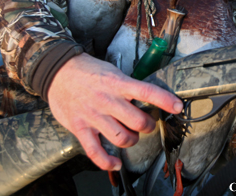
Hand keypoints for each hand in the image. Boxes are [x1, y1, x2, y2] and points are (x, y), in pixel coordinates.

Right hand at [47, 53, 182, 170]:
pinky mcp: (80, 128)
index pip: (147, 92)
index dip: (165, 100)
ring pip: (121, 138)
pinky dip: (107, 162)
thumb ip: (127, 86)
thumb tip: (146, 96)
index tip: (178, 106)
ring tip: (131, 136)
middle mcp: (108, 100)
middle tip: (146, 124)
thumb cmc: (87, 71)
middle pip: (138, 121)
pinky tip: (116, 164)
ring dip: (131, 141)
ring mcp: (94, 116)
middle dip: (147, 126)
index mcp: (118, 83)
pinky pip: (95, 151)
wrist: (57, 71)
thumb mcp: (112, 71)